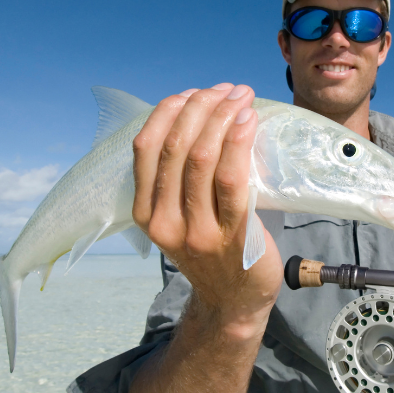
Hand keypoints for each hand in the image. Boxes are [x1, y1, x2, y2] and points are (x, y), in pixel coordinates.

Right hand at [131, 83, 283, 336]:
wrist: (235, 302)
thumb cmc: (212, 251)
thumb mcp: (179, 218)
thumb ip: (178, 180)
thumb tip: (197, 119)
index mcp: (146, 214)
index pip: (146, 147)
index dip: (170, 111)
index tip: (194, 92)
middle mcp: (166, 222)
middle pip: (176, 147)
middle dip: (202, 106)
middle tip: (227, 89)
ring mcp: (198, 231)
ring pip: (203, 158)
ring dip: (222, 117)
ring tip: (241, 97)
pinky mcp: (233, 236)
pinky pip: (233, 180)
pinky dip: (239, 142)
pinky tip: (247, 121)